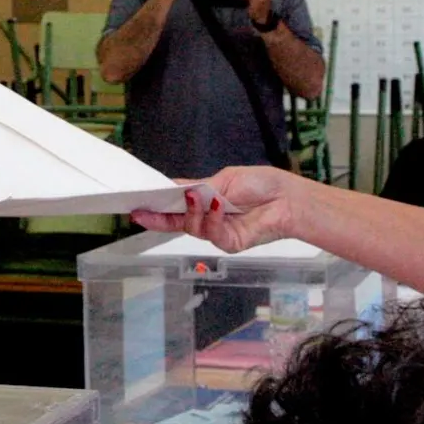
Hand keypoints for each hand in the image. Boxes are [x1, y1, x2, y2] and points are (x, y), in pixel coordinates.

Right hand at [131, 166, 301, 251]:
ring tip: (197, 196)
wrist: (287, 199)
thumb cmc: (260, 185)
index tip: (136, 204)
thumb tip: (174, 187)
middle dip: (156, 218)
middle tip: (140, 212)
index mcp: (203, 202)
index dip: (155, 207)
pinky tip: (218, 205)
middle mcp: (206, 219)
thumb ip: (199, 187)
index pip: (173, 207)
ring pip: (192, 228)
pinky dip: (213, 218)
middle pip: (175, 222)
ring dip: (192, 211)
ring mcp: (217, 233)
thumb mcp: (223, 179)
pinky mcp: (229, 243)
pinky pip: (213, 234)